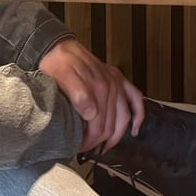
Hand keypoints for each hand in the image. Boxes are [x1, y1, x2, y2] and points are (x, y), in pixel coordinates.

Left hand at [39, 37, 144, 153]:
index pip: (99, 126)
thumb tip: (91, 114)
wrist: (58, 46)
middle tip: (88, 149)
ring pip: (125, 117)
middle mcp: (111, 85)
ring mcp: (116, 82)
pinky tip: (134, 128)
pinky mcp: (117, 78)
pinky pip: (135, 99)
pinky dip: (138, 115)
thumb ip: (78, 95)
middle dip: (100, 141)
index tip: (80, 147)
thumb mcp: (61, 79)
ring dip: (117, 135)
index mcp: (97, 88)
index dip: (90, 141)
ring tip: (106, 146)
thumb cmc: (57, 63)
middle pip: (112, 124)